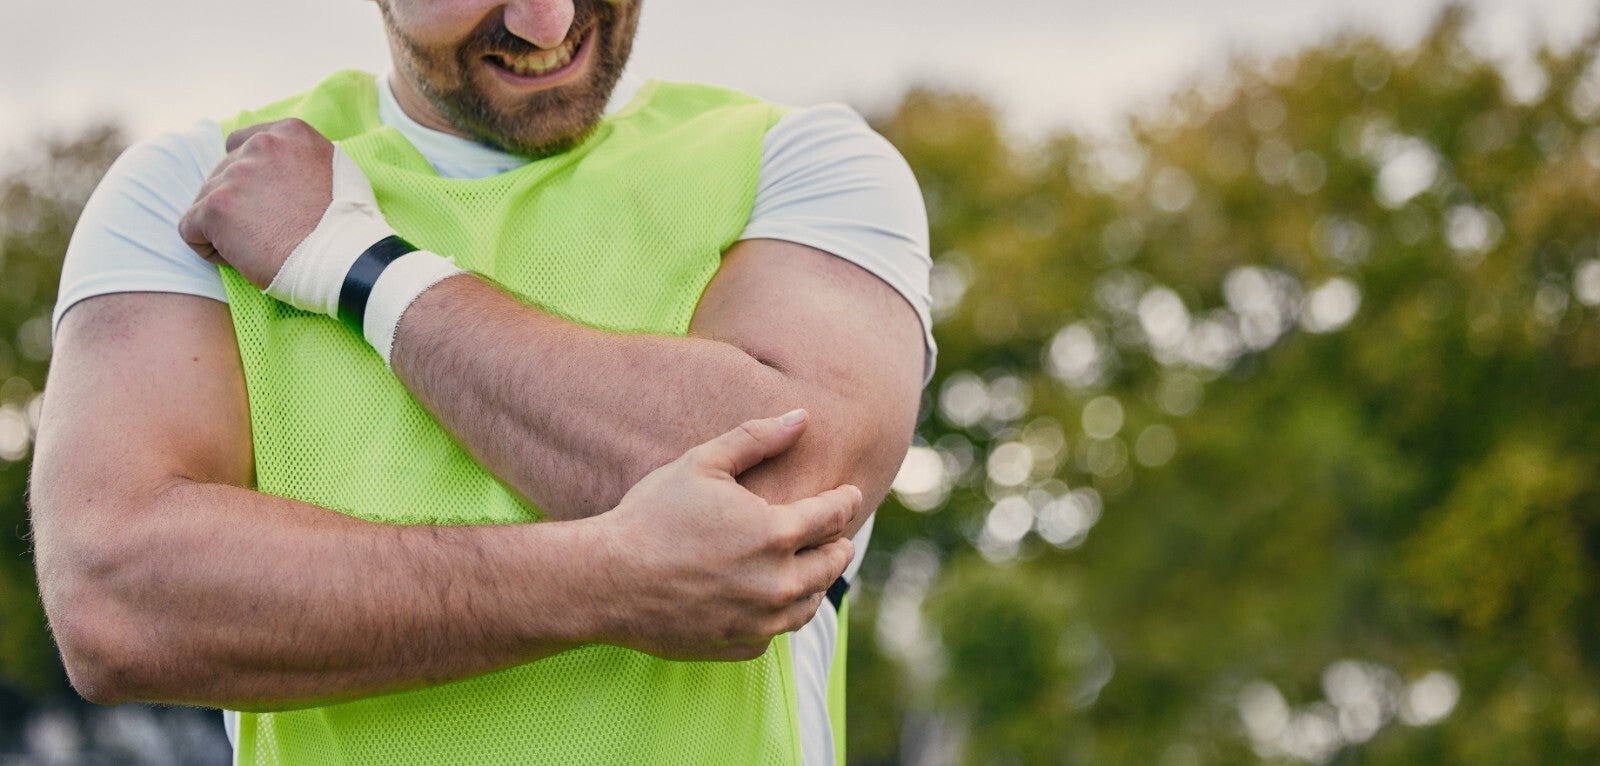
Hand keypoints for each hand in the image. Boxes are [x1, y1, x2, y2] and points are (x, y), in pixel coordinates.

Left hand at [178, 119, 336, 288]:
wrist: (345, 260)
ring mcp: (235, 175)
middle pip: (222, 173)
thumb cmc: (348, 226)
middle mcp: (260, 145)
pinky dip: (207, 246)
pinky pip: (190, 228)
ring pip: (206, 200)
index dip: (249, 178)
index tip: (268, 202)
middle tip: (268, 231)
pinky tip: (237, 256)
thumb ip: (302, 158)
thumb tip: (285, 165)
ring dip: (225, 225)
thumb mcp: (336, 170)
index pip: (241, 143)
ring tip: (258, 246)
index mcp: (290, 132)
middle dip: (238, 203)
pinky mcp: (217, 208)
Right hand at [584, 410, 861, 660]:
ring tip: (809, 564)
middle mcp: (777, 582)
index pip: (834, 517)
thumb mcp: (702, 463)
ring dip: (815, 580)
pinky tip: (770, 596)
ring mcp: (761, 620)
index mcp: (775, 533)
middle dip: (837, 542)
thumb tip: (802, 416)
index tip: (848, 494)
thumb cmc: (651, 515)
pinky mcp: (742, 646)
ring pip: (811, 601)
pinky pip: (779, 630)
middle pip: (833, 562)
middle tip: (833, 532)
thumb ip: (757, 438)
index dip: (845, 501)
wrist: (606, 581)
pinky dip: (781, 612)